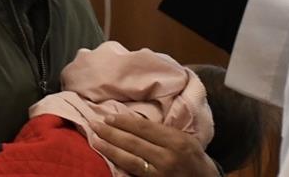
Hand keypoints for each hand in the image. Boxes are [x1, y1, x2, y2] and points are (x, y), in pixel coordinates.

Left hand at [91, 114, 218, 176]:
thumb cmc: (193, 157)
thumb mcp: (183, 138)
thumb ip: (162, 132)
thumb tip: (132, 122)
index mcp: (176, 140)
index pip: (144, 128)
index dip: (124, 122)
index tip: (109, 117)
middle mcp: (168, 157)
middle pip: (134, 143)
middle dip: (112, 133)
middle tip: (95, 125)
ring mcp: (160, 174)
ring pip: (130, 160)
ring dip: (110, 150)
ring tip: (96, 141)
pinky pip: (134, 175)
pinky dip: (120, 168)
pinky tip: (108, 162)